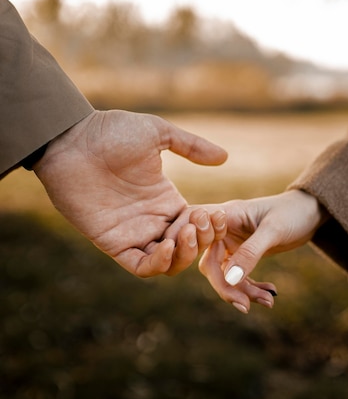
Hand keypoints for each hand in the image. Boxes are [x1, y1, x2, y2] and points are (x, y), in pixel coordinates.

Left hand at [34, 109, 226, 276]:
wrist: (72, 139)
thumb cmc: (111, 132)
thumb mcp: (158, 134)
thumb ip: (191, 146)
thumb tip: (224, 156)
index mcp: (165, 199)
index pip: (197, 226)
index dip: (210, 226)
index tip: (213, 214)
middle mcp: (152, 220)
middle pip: (187, 248)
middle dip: (201, 241)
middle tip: (198, 223)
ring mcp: (134, 233)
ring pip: (168, 264)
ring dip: (184, 255)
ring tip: (185, 233)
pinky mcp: (113, 243)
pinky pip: (140, 266)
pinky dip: (158, 264)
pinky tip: (166, 246)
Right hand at [196, 190, 324, 312]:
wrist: (311, 211)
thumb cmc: (293, 211)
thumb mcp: (274, 231)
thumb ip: (251, 253)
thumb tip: (229, 279)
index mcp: (225, 215)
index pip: (194, 232)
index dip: (185, 251)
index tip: (186, 270)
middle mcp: (223, 229)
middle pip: (209, 263)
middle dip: (225, 287)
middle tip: (245, 306)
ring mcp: (231, 243)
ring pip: (225, 275)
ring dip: (243, 291)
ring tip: (269, 300)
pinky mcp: (242, 254)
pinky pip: (238, 278)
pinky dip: (251, 289)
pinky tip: (270, 292)